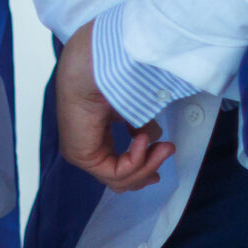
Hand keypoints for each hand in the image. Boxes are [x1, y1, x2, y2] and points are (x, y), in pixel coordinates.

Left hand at [55, 20, 172, 193]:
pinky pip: (115, 173)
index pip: (116, 166)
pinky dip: (136, 161)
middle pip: (120, 179)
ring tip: (161, 146)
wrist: (92, 68)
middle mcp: (85, 146)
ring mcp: (81, 154)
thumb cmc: (106, 79)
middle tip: (166, 153)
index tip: (163, 154)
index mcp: (94, 135)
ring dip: (147, 165)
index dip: (143, 167)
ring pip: (120, 180)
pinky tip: (142, 141)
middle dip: (147, 170)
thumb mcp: (130, 109)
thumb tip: (154, 138)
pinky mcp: (81, 156)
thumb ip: (140, 127)